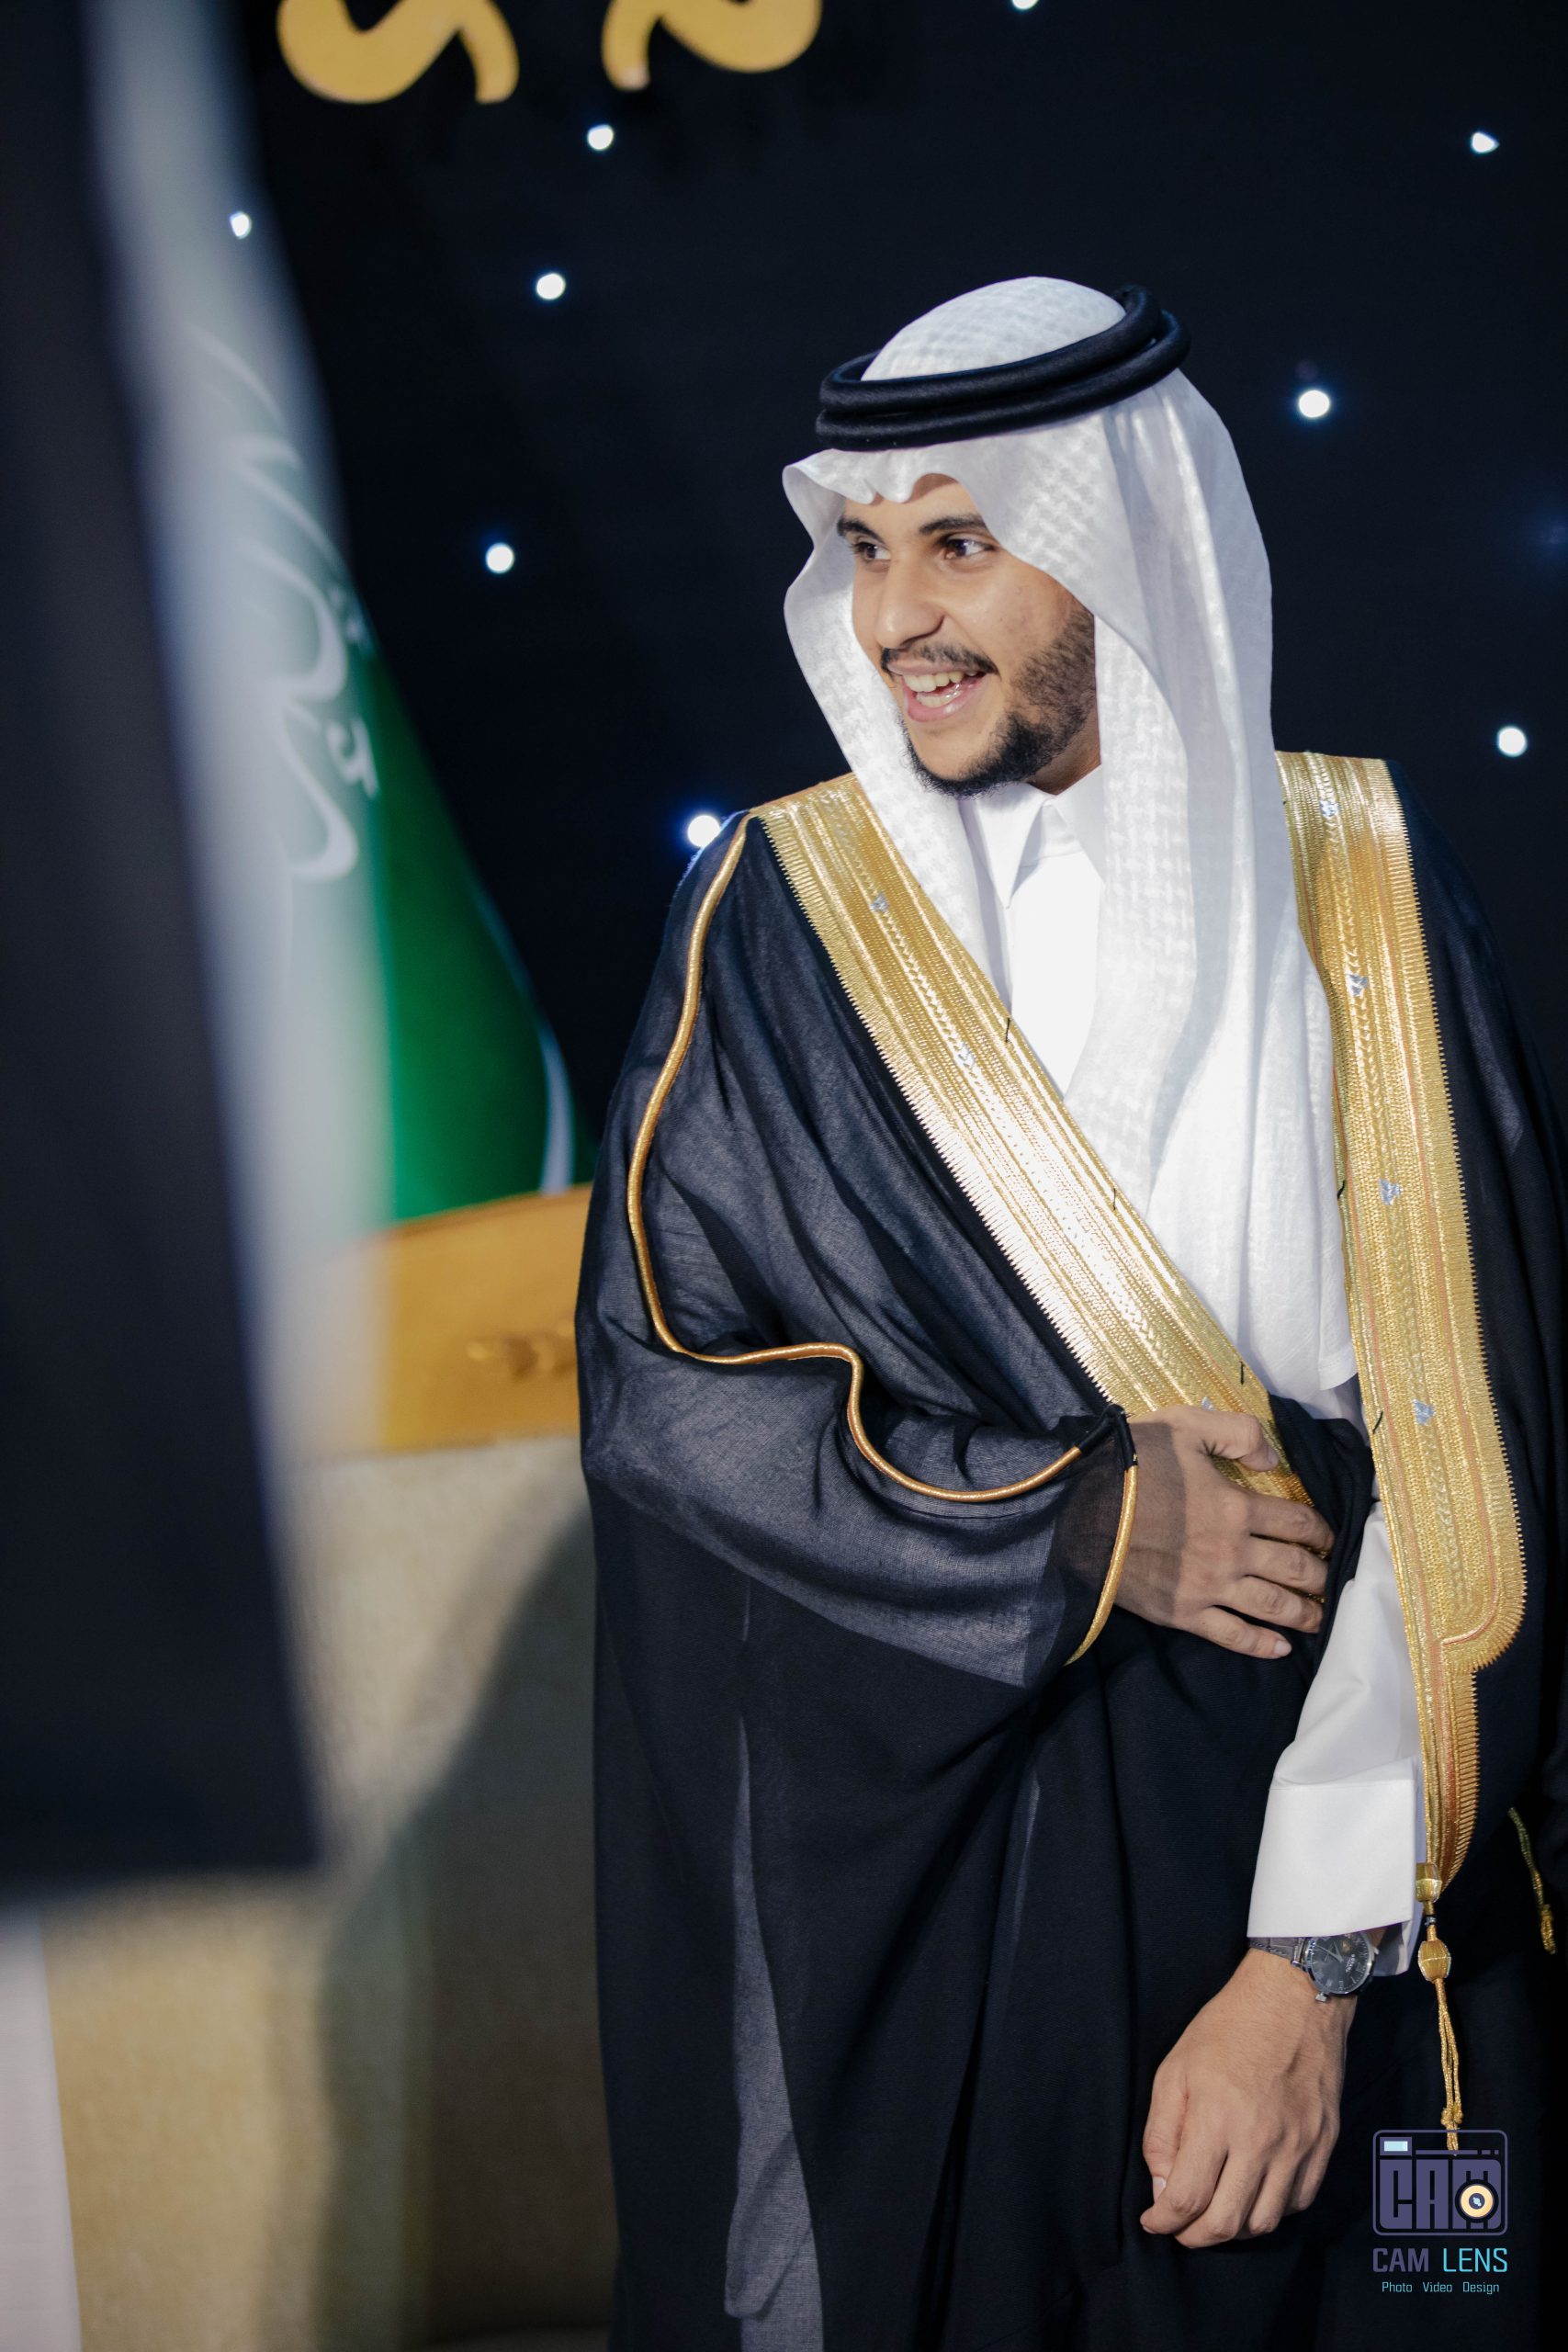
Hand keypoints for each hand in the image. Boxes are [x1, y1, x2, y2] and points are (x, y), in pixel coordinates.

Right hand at [1116, 1408, 1333, 1659]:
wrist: (1076, 1513)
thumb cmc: (1129, 1466)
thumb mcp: (1184, 1426)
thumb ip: (1237, 1434)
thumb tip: (1272, 1460)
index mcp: (1236, 1506)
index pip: (1297, 1522)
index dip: (1321, 1530)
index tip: (1329, 1537)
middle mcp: (1233, 1552)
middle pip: (1294, 1568)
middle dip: (1320, 1575)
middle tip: (1331, 1578)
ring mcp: (1210, 1587)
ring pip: (1273, 1606)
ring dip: (1304, 1613)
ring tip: (1320, 1617)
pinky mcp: (1184, 1613)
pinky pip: (1233, 1636)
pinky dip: (1261, 1645)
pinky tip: (1281, 1649)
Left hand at [1140, 1950, 1350, 2245]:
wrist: (1295, 1998)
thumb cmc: (1227, 2028)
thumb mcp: (1176, 2069)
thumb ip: (1162, 2133)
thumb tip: (1162, 2188)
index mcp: (1217, 2119)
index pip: (1187, 2199)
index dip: (1163, 2221)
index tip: (1152, 2221)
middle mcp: (1261, 2141)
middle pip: (1225, 2224)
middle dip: (1193, 2237)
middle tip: (1179, 2226)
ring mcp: (1298, 2147)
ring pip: (1263, 2223)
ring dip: (1233, 2229)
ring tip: (1214, 2211)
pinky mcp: (1323, 2146)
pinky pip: (1296, 2203)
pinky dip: (1270, 2210)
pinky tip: (1252, 2193)